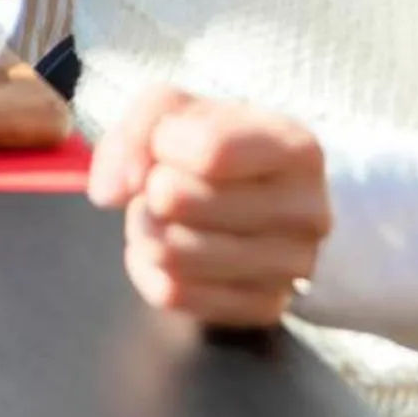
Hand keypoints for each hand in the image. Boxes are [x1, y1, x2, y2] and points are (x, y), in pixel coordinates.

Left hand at [88, 87, 330, 328]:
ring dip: (143, 229)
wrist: (265, 194)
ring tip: (162, 215)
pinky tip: (168, 247)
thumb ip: (135, 132)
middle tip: (160, 184)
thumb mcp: (176, 110)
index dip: (163, 143)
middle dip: (148, 189)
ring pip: (172, 254)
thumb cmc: (217, 141)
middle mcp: (307, 211)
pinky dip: (149, 268)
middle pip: (179, 202)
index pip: (209, 151)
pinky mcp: (264, 307)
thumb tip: (110, 192)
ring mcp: (291, 266)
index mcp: (295, 148)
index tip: (168, 142)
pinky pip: (172, 293)